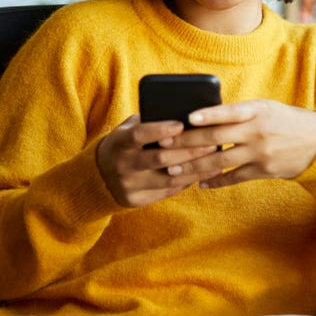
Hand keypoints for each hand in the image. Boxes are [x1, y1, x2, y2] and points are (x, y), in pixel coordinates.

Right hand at [96, 114, 219, 207]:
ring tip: (216, 159)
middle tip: (212, 142)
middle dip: (189, 150)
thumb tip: (187, 114)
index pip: (139, 135)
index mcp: (118, 143)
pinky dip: (189, 181)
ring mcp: (129, 185)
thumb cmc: (125, 144)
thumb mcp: (128, 130)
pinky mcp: (136, 200)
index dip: (160, 130)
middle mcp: (121, 165)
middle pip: (160, 158)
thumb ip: (149, 122)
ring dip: (196, 168)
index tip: (182, 124)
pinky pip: (169, 190)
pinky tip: (207, 172)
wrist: (99, 176)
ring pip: (169, 178)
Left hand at [164, 100, 315, 187]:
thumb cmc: (285, 120)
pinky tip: (200, 183)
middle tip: (163, 145)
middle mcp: (258, 131)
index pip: (230, 111)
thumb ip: (239, 113)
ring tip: (173, 170)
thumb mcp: (265, 108)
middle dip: (187, 143)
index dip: (209, 114)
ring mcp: (261, 152)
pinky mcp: (264, 170)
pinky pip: (234, 177)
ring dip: (194, 167)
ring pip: (221, 161)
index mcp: (258, 111)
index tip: (187, 118)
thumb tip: (204, 117)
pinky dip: (216, 181)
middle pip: (217, 138)